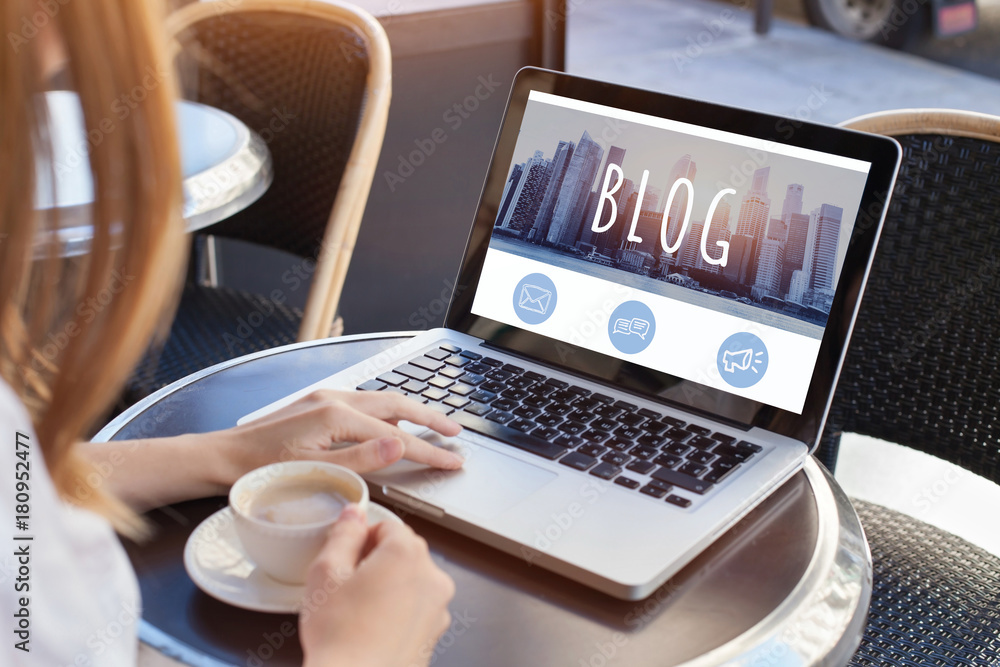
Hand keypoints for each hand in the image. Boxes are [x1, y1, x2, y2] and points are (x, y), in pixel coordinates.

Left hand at [221, 389, 463, 483]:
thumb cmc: (260, 469)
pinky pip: (364, 404)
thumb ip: (362, 459)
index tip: (453, 460)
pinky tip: (391, 424)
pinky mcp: (318, 404)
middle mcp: (334, 399)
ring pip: (381, 400)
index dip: (428, 450)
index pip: (396, 435)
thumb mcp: (315, 470)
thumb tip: (400, 443)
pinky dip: (386, 413)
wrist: (221, 457)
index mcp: (336, 415)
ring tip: (433, 426)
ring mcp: (325, 398)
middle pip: (396, 403)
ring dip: (410, 412)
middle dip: (429, 417)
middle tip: (455, 433)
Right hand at [299, 505, 455, 666]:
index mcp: (407, 554)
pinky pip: (416, 608)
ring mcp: (437, 607)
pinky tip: (372, 629)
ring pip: (410, 581)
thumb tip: (354, 514)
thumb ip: (343, 534)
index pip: (387, 525)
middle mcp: (431, 577)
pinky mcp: (435, 634)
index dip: (362, 539)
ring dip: (389, 586)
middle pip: (403, 551)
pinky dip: (398, 611)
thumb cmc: (340, 637)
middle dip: (376, 561)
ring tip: (358, 611)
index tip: (346, 558)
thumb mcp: (326, 573)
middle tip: (346, 585)